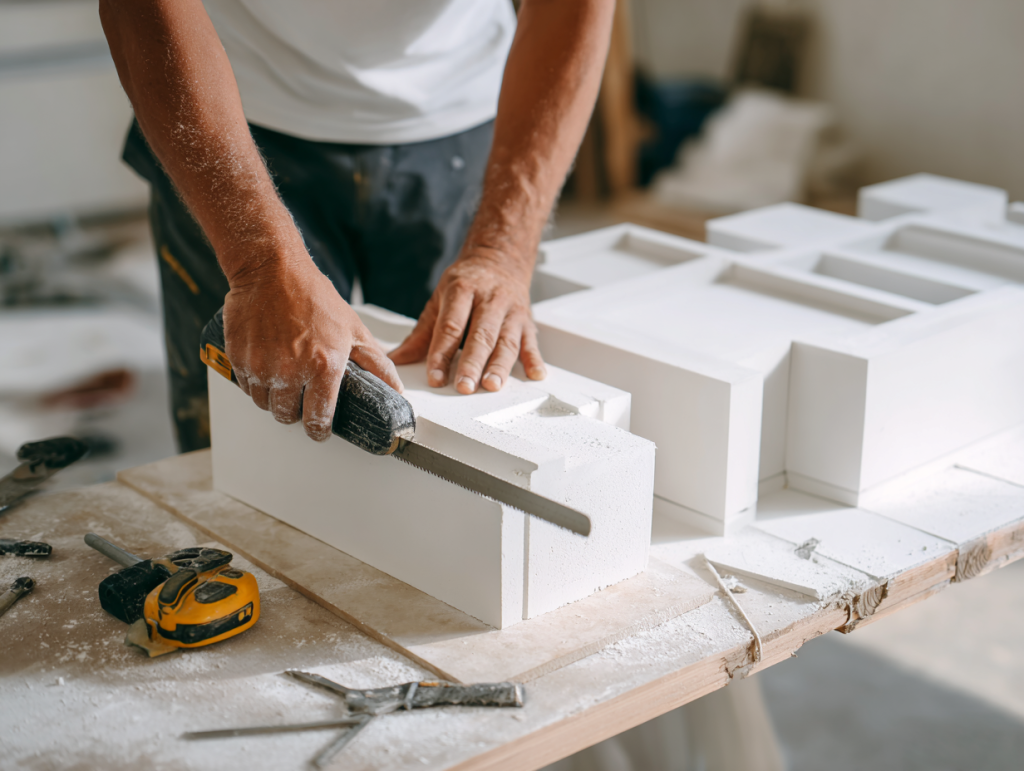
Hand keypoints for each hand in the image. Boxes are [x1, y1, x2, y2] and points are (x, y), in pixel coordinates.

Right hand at [223, 254, 402, 440]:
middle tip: (301, 397)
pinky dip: (256, 383)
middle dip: (296, 412)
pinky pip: (246, 386)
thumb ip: (376, 364)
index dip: (319, 430)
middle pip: (288, 415)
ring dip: (275, 398)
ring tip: (284, 380)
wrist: (272, 271)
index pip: (318, 419)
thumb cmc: (313, 296)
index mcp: (324, 367)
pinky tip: (267, 368)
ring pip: (265, 404)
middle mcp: (290, 371)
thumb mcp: (354, 329)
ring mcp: (262, 367)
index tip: (319, 430)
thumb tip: (394, 388)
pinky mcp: (239, 358)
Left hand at [389, 253, 544, 392]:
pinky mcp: (527, 321)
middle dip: (472, 363)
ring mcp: (511, 311)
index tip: (435, 377)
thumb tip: (397, 358)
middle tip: (464, 387)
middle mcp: (489, 299)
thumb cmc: (467, 282)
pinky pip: (531, 342)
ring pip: (506, 341)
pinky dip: (534, 359)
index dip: (442, 354)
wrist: (499, 259)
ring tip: (492, 385)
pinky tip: (535, 374)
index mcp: (462, 290)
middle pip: (480, 335)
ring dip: (500, 366)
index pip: (451, 326)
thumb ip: (421, 333)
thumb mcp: (439, 299)